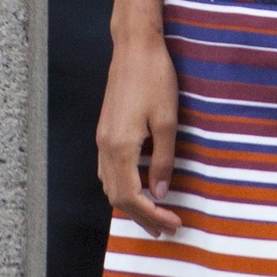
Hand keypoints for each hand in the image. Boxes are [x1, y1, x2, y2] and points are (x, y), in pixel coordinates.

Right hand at [96, 33, 181, 236]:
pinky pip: (107, 170)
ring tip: (153, 216)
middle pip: (117, 197)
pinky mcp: (105, 130)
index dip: (153, 215)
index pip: (132, 197)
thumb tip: (160, 192)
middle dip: (141, 217)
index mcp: (120, 147)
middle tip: (166, 229)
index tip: (174, 223)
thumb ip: (163, 160)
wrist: (134, 48)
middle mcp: (105, 146)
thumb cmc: (154, 79)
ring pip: (109, 185)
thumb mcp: (167, 121)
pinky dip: (121, 188)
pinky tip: (137, 189)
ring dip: (130, 205)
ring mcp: (102, 138)